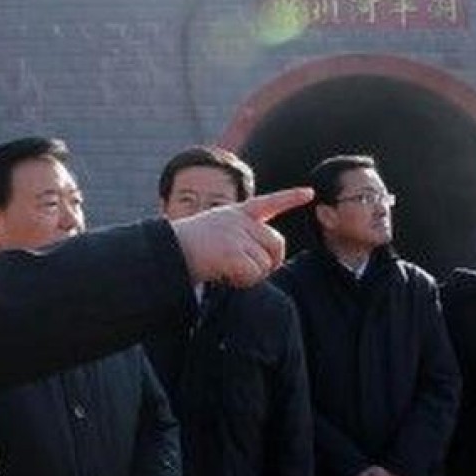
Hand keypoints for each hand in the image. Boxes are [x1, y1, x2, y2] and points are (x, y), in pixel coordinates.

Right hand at [170, 187, 312, 287]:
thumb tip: (264, 262)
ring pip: (265, 264)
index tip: (310, 193)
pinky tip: (224, 276)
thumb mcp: (216, 232)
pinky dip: (242, 282)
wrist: (166, 252)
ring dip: (250, 276)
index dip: (291, 198)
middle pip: (277, 244)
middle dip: (269, 262)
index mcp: (236, 213)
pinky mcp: (233, 253)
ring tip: (226, 272)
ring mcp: (238, 236)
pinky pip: (253, 275)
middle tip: (247, 271)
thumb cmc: (186, 248)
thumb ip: (241, 239)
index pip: (269, 203)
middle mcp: (240, 221)